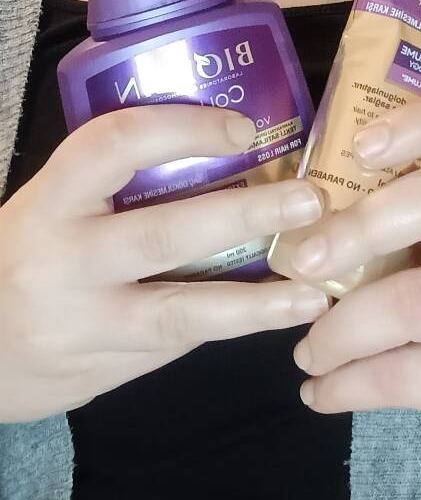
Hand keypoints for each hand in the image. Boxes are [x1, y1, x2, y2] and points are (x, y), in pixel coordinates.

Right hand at [0, 104, 330, 422]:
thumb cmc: (26, 255)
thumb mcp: (52, 205)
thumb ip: (115, 186)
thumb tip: (226, 154)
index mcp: (52, 198)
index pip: (117, 145)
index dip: (184, 129)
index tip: (244, 128)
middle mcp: (64, 260)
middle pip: (165, 232)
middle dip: (246, 216)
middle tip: (311, 201)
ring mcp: (82, 323)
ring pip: (180, 311)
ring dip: (256, 302)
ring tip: (314, 292)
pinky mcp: (101, 371)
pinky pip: (175, 345)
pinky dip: (228, 327)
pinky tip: (277, 317)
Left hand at [286, 96, 420, 473]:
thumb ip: (402, 216)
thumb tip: (292, 213)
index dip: (420, 123)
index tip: (361, 145)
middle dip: (360, 226)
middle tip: (303, 262)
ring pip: (413, 302)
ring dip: (339, 330)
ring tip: (306, 352)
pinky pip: (405, 377)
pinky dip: (347, 386)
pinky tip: (319, 392)